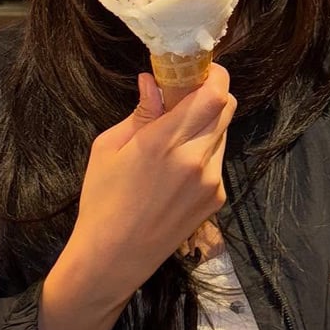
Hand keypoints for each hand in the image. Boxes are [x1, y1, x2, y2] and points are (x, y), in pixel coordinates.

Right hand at [60, 64, 235, 308]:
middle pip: (227, 108)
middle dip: (212, 95)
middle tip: (187, 96)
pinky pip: (219, 161)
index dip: (214, 75)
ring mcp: (211, 181)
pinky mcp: (217, 199)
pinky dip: (205, 153)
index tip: (199, 70)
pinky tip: (178, 169)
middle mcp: (196, 159)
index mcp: (164, 142)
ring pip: (223, 133)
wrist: (113, 258)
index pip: (214, 94)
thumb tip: (154, 81)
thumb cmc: (101, 201)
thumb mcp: (108, 149)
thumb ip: (141, 113)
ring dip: (208, 124)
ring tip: (176, 138)